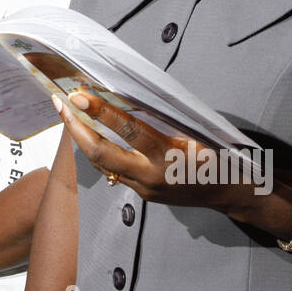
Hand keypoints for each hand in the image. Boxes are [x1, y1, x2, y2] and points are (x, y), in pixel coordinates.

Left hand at [55, 92, 255, 215]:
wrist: (230, 192)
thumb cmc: (219, 155)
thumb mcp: (196, 131)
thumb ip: (162, 119)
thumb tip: (127, 97)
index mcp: (168, 157)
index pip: (128, 132)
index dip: (102, 112)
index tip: (79, 95)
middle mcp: (151, 177)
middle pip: (101, 154)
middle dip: (76, 128)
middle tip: (61, 103)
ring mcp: (144, 189)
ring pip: (101, 164)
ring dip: (82, 139)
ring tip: (68, 114)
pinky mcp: (142, 194)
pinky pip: (113, 171)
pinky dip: (98, 151)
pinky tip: (90, 134)